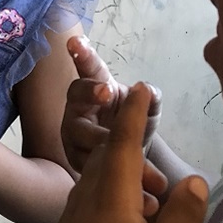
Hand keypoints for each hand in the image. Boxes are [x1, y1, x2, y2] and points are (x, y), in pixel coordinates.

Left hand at [44, 83, 207, 222]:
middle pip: (104, 157)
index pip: (122, 143)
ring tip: (137, 176)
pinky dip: (104, 192)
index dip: (132, 113)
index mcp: (110, 197)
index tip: (138, 85)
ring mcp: (69, 221)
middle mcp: (83, 200)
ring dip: (114, 169)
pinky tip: (118, 214)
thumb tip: (192, 178)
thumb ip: (183, 215)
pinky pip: (84, 200)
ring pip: (92, 179)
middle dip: (123, 138)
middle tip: (140, 125)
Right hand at [63, 35, 161, 167]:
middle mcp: (79, 107)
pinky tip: (126, 180)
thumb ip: (150, 98)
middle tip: (107, 92)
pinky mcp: (74, 159)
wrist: (129, 161)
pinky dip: (106, 170)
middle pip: (76, 94)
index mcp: (96, 87)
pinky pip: (86, 163)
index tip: (76, 41)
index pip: (88, 67)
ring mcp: (73, 133)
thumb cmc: (132, 124)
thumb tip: (148, 91)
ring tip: (118, 145)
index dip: (82, 54)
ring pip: (79, 133)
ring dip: (101, 139)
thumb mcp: (148, 110)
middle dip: (90, 92)